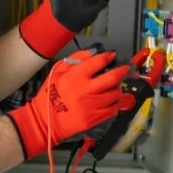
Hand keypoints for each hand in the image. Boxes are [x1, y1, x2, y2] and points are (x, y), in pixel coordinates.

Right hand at [7, 50, 133, 159]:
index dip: (108, 56)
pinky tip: (107, 102)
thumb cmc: (51, 93)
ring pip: (115, 94)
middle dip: (123, 71)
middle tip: (126, 68)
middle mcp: (87, 89)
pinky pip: (113, 109)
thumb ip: (76, 58)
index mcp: (77, 75)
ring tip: (111, 88)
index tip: (112, 55)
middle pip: (113, 78)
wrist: (46, 121)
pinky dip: (112, 104)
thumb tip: (93, 52)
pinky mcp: (96, 118)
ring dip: (116, 89)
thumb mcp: (58, 70)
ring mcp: (93, 105)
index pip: (99, 62)